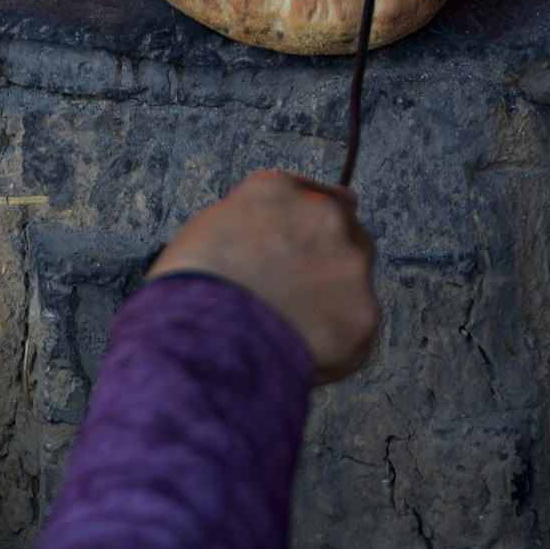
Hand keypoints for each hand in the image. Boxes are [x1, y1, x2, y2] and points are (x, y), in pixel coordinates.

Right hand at [146, 170, 379, 384]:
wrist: (196, 340)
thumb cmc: (186, 292)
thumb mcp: (209, 232)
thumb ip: (255, 224)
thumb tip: (277, 233)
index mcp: (279, 191)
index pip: (320, 198)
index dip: (312, 233)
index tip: (306, 255)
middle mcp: (323, 216)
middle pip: (350, 237)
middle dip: (329, 265)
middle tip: (294, 301)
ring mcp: (349, 265)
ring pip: (355, 286)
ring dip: (332, 307)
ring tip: (285, 336)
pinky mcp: (362, 315)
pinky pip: (354, 336)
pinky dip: (333, 350)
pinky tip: (295, 358)